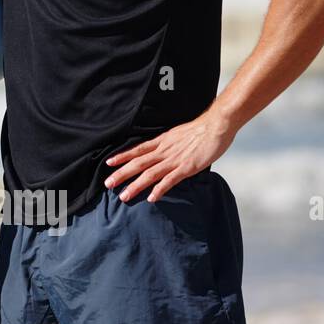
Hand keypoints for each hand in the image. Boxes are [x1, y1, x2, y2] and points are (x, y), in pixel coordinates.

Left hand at [103, 112, 235, 201]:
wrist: (216, 125)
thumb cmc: (201, 129)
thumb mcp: (178, 134)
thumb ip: (169, 143)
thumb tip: (163, 150)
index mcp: (162, 141)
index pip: (137, 150)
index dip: (122, 156)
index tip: (108, 163)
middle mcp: (164, 151)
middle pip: (138, 163)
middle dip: (121, 174)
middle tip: (107, 184)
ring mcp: (175, 159)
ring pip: (150, 174)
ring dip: (135, 186)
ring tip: (123, 196)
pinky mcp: (187, 167)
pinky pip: (170, 180)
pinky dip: (159, 189)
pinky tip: (151, 198)